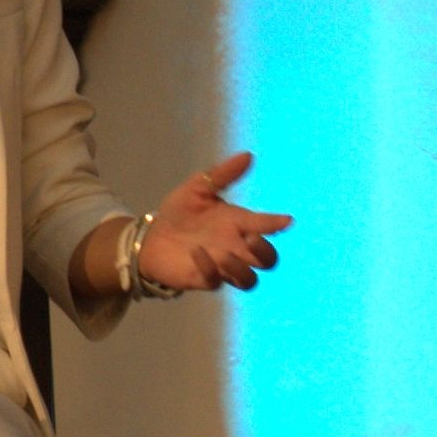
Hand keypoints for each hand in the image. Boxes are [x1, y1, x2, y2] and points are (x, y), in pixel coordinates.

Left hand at [133, 153, 292, 294]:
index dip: (277, 224)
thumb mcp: (198, 188)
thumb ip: (222, 174)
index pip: (265, 226)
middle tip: (250, 239)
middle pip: (267, 260)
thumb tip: (248, 155)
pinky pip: (216, 281)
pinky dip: (209, 268)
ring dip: (242, 268)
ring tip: (225, 255)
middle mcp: (236, 248)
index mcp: (238, 224)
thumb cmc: (179, 213)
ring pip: (250, 280)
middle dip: (264, 251)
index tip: (286, 220)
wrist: (150, 237)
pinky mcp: (205, 279)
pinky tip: (197, 253)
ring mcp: (222, 266)